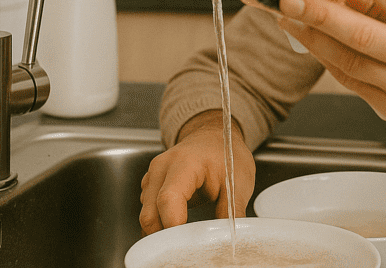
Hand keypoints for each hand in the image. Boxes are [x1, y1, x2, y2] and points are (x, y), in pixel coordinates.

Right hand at [139, 110, 255, 234]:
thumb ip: (231, 211)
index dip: (173, 225)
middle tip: (185, 250)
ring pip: (147, 214)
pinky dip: (159, 224)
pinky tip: (176, 230)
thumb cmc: (226, 153)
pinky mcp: (150, 185)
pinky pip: (148, 211)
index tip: (185, 244)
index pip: (168, 199)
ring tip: (183, 241)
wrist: (215, 135)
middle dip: (164, 236)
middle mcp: (161, 168)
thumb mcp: (239, 181)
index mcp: (184, 163)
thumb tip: (228, 238)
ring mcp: (152, 176)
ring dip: (161, 231)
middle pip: (151, 212)